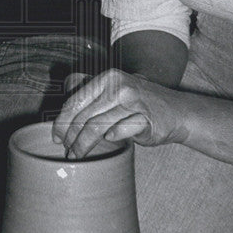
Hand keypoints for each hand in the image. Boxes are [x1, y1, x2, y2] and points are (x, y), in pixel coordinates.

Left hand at [52, 69, 187, 158]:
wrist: (176, 111)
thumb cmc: (138, 103)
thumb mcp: (114, 91)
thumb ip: (90, 91)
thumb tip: (63, 96)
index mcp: (108, 78)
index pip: (76, 100)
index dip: (62, 121)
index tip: (56, 136)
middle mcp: (120, 87)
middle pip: (84, 116)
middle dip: (71, 137)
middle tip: (66, 151)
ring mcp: (134, 103)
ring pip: (98, 127)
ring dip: (84, 145)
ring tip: (77, 155)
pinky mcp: (146, 120)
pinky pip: (121, 132)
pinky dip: (113, 138)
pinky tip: (109, 142)